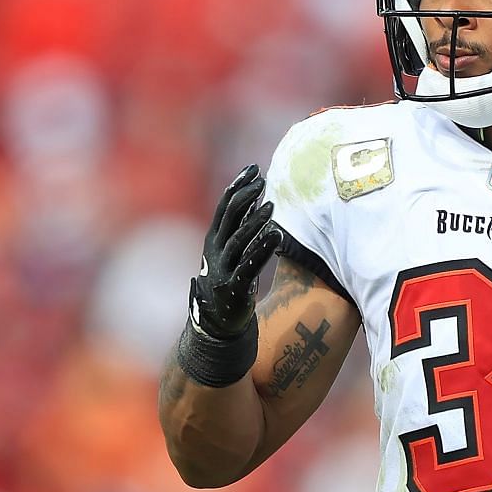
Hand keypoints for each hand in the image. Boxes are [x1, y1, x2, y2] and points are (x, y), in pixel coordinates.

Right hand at [194, 164, 280, 337]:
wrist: (217, 322)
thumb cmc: (229, 280)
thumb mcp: (232, 251)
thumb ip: (242, 227)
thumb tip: (257, 199)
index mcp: (214, 239)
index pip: (224, 206)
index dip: (238, 186)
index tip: (253, 168)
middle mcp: (215, 251)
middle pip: (229, 218)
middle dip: (245, 197)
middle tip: (262, 180)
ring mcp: (223, 270)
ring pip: (238, 240)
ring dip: (254, 221)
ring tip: (271, 205)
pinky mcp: (234, 288)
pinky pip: (249, 266)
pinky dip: (262, 249)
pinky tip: (277, 235)